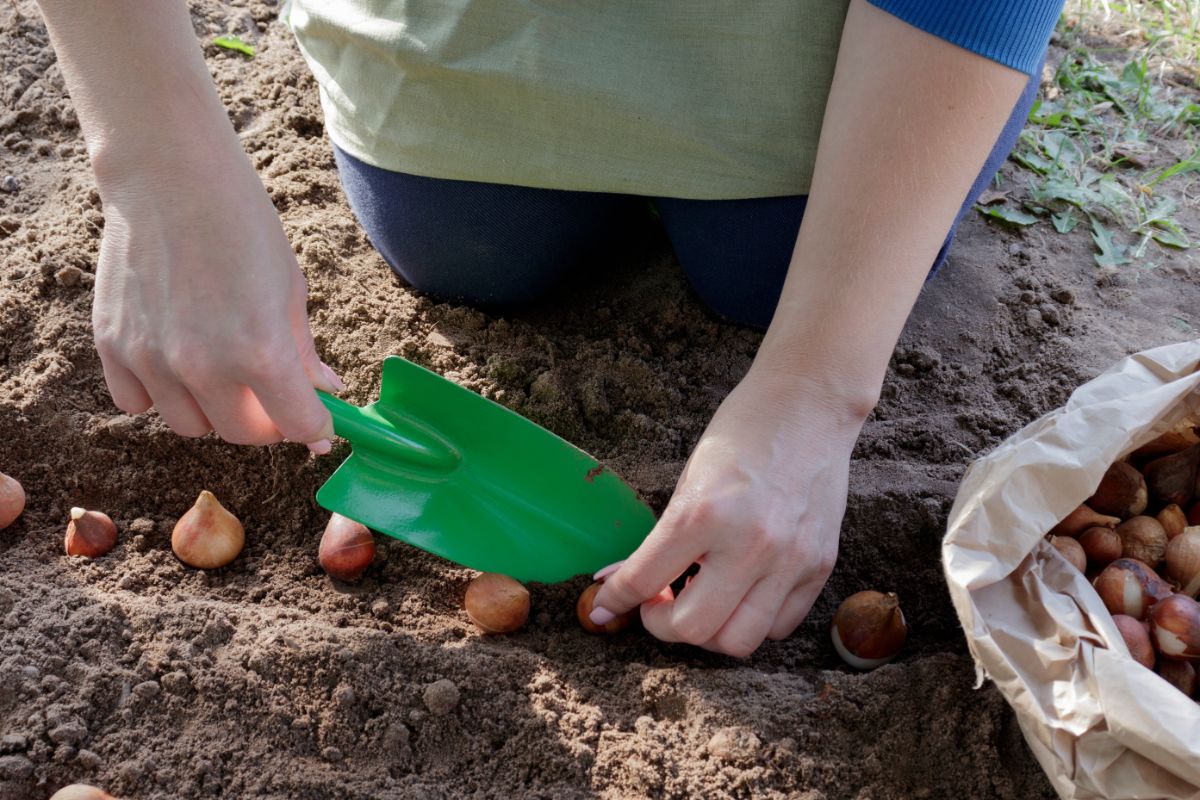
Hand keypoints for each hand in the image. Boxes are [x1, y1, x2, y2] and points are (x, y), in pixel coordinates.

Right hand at [91, 141, 340, 450]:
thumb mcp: (290, 289)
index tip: (316, 419)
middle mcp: (204, 366)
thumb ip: (304, 352)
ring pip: (189, 425)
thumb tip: (324, 393)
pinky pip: (135, 403)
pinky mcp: (112, 347)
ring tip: (219, 368)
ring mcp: (152, 360)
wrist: (171, 176)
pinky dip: (157, 394)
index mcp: (261, 353)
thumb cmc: (243, 226)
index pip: (297, 425)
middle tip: (268, 391)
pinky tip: (172, 360)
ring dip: (211, 408)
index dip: (313, 425)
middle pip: (241, 434)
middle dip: (263, 420)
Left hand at [590, 368, 863, 656]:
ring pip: (738, 641)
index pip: (643, 581)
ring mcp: (790, 561)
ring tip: (701, 602)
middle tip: (658, 602)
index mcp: (702, 514)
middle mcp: (749, 545)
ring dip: (709, 631)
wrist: (809, 405)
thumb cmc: (742, 432)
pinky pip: (779, 626)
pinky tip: (741, 593)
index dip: (615, 601)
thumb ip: (663, 539)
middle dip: (662, 624)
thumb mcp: (689, 480)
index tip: (604, 608)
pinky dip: (752, 620)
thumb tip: (623, 581)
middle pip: (693, 629)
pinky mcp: (820, 567)